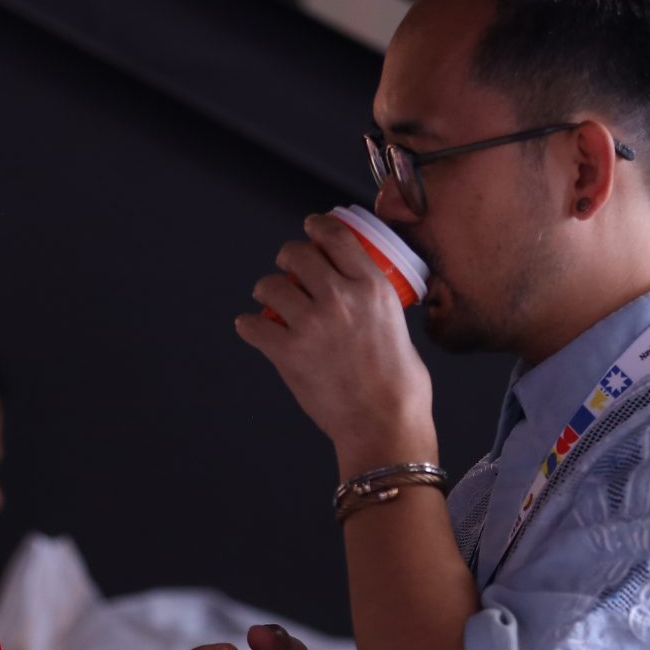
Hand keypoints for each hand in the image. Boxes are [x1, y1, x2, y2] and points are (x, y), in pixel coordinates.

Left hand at [234, 214, 437, 470]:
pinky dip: (249, 327)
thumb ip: (376, 305)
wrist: (384, 424)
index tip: (310, 228)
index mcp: (371, 287)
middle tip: (286, 268)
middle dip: (287, 257)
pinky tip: (252, 328)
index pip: (336, 236)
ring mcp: (311, 325)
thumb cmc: (400, 386)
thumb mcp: (399, 326)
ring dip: (266, 290)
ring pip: (270, 286)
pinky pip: (253, 327)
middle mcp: (340, 298)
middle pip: (297, 254)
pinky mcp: (288, 353)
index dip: (317, 226)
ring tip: (269, 300)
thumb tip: (364, 301)